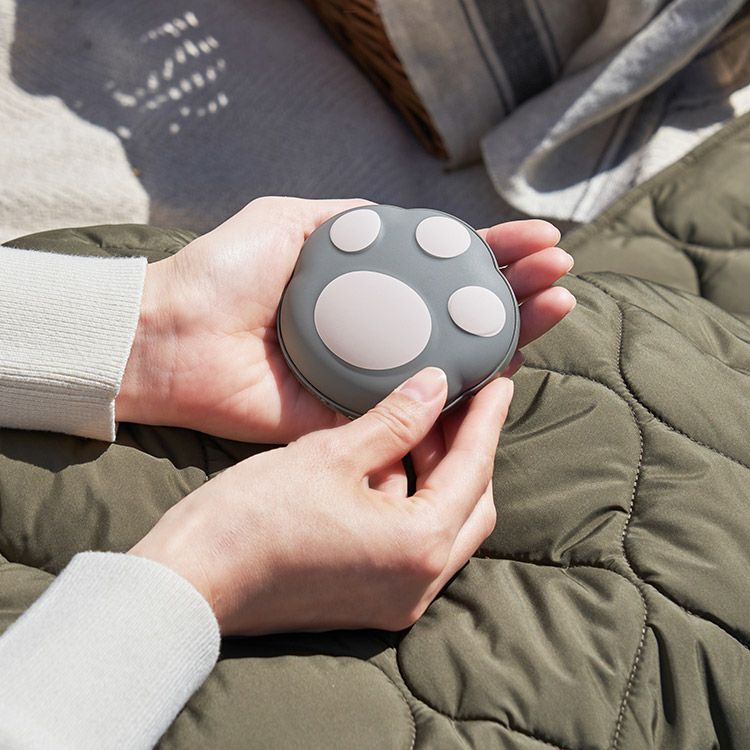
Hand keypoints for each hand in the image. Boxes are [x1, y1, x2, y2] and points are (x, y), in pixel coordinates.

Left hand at [115, 197, 573, 442]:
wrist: (175, 336)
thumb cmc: (224, 274)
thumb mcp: (293, 222)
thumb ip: (352, 219)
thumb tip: (403, 213)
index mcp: (364, 285)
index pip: (441, 266)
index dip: (491, 251)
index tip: (538, 238)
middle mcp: (377, 330)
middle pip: (460, 310)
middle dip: (515, 289)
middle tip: (559, 275)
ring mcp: (372, 375)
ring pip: (454, 358)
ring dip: (509, 333)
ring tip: (554, 306)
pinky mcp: (358, 417)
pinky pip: (421, 409)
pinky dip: (467, 393)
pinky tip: (508, 365)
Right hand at [129, 367, 512, 634]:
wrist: (190, 582)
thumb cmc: (251, 518)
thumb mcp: (329, 455)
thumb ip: (394, 420)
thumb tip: (435, 387)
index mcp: (417, 545)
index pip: (473, 469)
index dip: (486, 418)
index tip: (497, 382)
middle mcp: (418, 582)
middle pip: (471, 503)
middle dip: (465, 448)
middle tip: (452, 400)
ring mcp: (395, 597)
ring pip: (442, 523)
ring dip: (434, 473)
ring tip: (412, 422)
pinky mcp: (369, 599)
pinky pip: (411, 542)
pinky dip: (408, 500)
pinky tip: (383, 461)